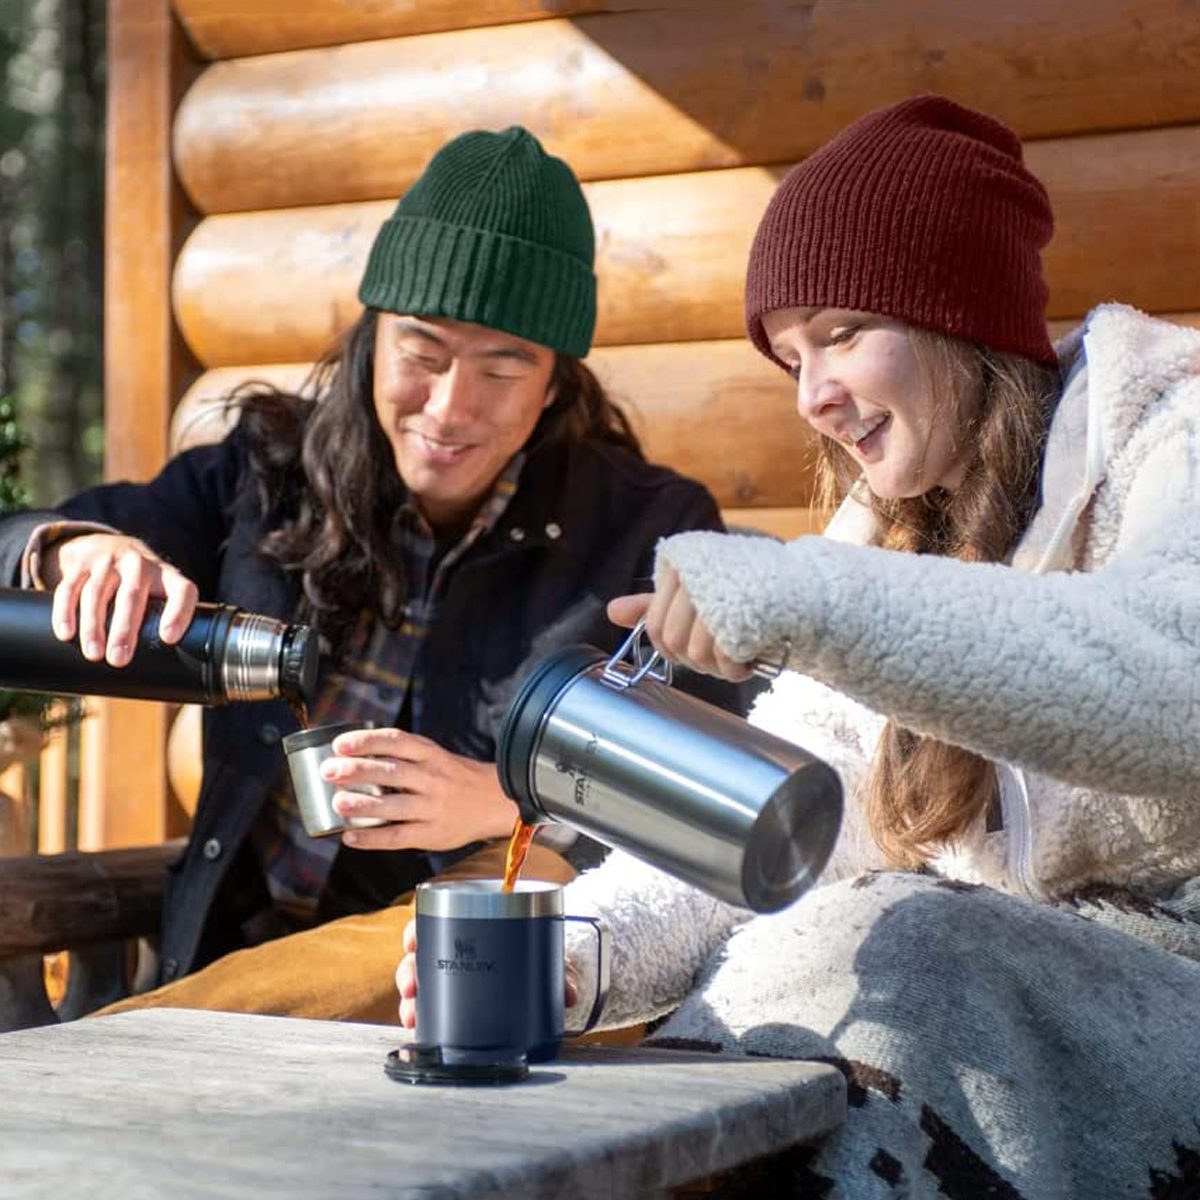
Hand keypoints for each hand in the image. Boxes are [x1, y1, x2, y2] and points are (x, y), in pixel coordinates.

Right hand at [46, 533, 197, 666]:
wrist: (110, 545)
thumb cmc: (143, 586)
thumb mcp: (160, 595)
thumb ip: (163, 628)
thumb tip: (168, 689)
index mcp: (168, 576)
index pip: (182, 591)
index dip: (178, 612)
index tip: (168, 638)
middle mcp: (139, 565)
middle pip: (132, 595)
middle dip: (124, 629)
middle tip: (119, 660)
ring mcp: (108, 562)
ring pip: (97, 593)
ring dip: (93, 625)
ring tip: (94, 654)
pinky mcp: (80, 565)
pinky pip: (69, 588)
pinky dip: (65, 612)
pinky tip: (66, 633)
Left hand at [321, 727, 518, 850]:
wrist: (494, 802)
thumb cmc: (454, 778)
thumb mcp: (435, 757)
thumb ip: (402, 755)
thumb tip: (351, 756)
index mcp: (431, 754)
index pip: (396, 741)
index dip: (366, 741)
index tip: (340, 745)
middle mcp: (433, 778)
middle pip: (392, 772)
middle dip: (357, 770)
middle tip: (330, 771)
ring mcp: (433, 808)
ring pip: (394, 806)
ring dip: (363, 805)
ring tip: (338, 803)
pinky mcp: (433, 834)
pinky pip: (398, 837)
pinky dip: (372, 838)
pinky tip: (350, 837)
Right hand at [395, 918, 580, 1029]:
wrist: (552, 973)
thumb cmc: (545, 954)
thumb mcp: (551, 958)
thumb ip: (562, 973)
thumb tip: (569, 993)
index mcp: (475, 929)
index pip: (437, 922)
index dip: (418, 930)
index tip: (413, 941)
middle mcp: (460, 953)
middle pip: (422, 957)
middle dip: (408, 971)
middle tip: (412, 987)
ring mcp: (457, 980)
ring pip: (423, 986)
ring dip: (411, 1001)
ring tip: (413, 1016)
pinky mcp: (459, 1006)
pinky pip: (434, 1011)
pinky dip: (424, 1021)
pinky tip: (420, 1031)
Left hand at [607, 565, 752, 682]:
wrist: (801, 584)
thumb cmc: (742, 589)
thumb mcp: (694, 592)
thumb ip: (655, 604)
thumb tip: (613, 612)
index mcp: (679, 568)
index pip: (656, 627)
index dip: (672, 649)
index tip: (695, 650)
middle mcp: (695, 575)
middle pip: (675, 642)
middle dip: (697, 660)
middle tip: (720, 656)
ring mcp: (720, 592)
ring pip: (697, 653)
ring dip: (718, 667)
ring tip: (737, 656)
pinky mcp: (746, 611)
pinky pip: (726, 656)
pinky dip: (735, 669)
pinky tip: (747, 661)